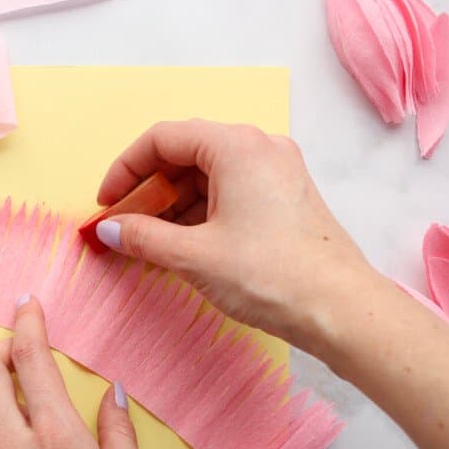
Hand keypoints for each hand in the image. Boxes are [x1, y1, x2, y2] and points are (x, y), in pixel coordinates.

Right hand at [95, 119, 375, 349]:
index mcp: (236, 146)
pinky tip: (182, 245)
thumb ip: (142, 236)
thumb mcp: (193, 256)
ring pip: (207, 175)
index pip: (162, 138)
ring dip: (171, 204)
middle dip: (148, 188)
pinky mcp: (285, 199)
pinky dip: (198, 213)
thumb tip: (108, 229)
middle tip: (123, 224)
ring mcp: (277, 172)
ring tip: (148, 241)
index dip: (125, 169)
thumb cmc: (270, 275)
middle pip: (185, 153)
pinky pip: (229, 192)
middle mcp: (260, 147)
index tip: (107, 203)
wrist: (341, 310)